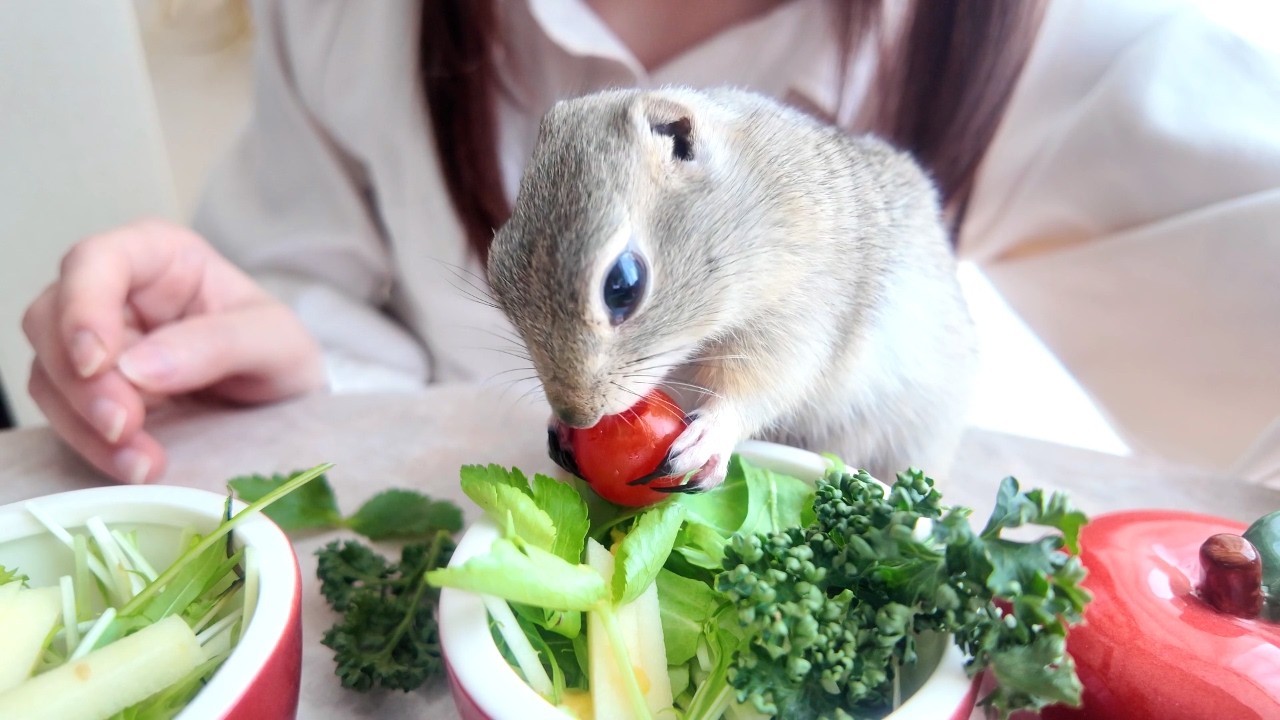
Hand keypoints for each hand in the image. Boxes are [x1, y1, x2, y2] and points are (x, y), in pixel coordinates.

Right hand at [22, 220, 325, 482]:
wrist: (286, 402)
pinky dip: (91, 445)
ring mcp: (99, 343)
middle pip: (52, 319)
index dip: (83, 308)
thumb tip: (139, 367)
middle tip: (124, 426)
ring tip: (140, 462)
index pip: (96, 260)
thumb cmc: (281, 352)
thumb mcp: (275, 340)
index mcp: (160, 256)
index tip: (98, 362)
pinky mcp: (93, 392)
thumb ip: (218, 344)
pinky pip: (66, 415)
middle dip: (82, 380)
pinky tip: (133, 467)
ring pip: (49, 372)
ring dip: (84, 422)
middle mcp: (117, 292)